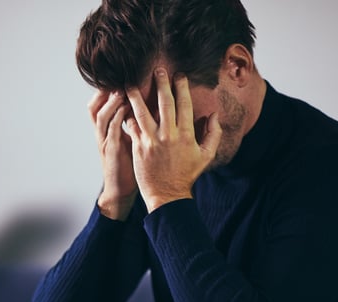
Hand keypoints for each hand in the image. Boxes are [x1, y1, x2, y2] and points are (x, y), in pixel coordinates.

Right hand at [88, 90, 137, 219]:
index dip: (105, 90)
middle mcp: (101, 133)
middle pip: (94, 106)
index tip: (120, 77)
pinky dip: (117, 116)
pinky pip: (111, 129)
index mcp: (105, 130)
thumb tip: (146, 107)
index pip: (99, 105)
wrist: (121, 190)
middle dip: (104, 91)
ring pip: (101, 115)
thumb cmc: (128, 165)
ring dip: (111, 101)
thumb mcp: (128, 141)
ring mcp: (105, 141)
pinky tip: (127, 107)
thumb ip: (132, 124)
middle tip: (119, 77)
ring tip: (123, 88)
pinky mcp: (112, 150)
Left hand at [125, 69, 221, 211]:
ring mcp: (151, 141)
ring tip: (130, 83)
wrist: (167, 195)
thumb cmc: (186, 175)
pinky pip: (132, 127)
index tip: (179, 75)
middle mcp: (168, 135)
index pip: (184, 104)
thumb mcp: (205, 156)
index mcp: (186, 134)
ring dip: (136, 96)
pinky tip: (122, 106)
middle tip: (157, 70)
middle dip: (161, 84)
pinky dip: (127, 116)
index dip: (182, 87)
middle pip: (164, 103)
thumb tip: (214, 115)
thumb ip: (212, 134)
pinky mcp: (138, 148)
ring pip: (142, 112)